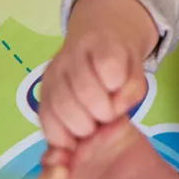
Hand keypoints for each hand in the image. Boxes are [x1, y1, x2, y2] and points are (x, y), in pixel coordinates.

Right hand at [38, 30, 147, 153]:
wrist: (98, 40)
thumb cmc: (120, 62)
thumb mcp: (137, 70)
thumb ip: (132, 90)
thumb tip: (113, 111)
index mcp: (102, 42)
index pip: (107, 62)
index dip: (116, 84)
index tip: (119, 90)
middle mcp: (72, 54)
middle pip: (83, 88)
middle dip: (100, 112)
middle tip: (107, 116)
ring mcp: (53, 71)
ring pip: (60, 104)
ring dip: (80, 125)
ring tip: (92, 126)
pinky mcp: (42, 89)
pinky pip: (45, 116)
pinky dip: (60, 133)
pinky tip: (74, 137)